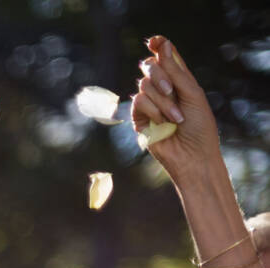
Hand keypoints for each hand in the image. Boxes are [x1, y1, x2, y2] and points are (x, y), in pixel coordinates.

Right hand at [132, 37, 220, 184]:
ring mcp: (150, 104)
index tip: (154, 41)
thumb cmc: (199, 126)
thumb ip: (176, 71)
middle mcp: (163, 89)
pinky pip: (138, 101)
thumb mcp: (192, 93)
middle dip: (160, 76)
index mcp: (179, 80)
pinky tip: (164, 123)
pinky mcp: (139, 118)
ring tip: (176, 118)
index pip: (165, 57)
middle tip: (171, 90)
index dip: (159, 46)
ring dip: (163, 101)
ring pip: (144, 85)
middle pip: (150, 66)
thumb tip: (162, 45)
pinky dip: (153, 110)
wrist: (192, 155)